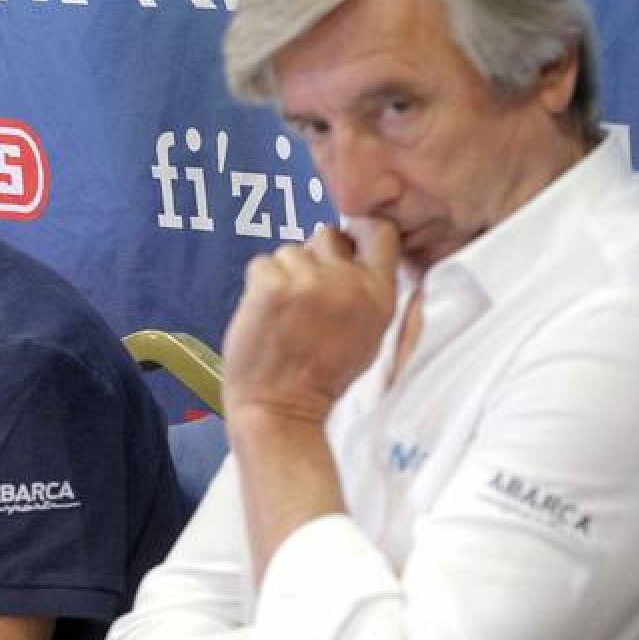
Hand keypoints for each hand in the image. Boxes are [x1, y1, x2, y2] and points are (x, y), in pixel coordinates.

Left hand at [221, 218, 398, 424]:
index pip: (378, 230)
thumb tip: (354, 246)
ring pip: (290, 251)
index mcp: (379, 294)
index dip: (356, 233)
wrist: (281, 409)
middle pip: (327, 236)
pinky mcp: (272, 285)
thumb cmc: (323, 375)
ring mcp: (309, 282)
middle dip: (313, 258)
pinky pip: (261, 264)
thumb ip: (367, 289)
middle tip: (304, 297)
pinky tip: (265, 315)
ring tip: (285, 314)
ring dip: (283, 274)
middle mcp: (349, 283)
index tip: (343, 248)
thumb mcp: (369, 333)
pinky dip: (258, 285)